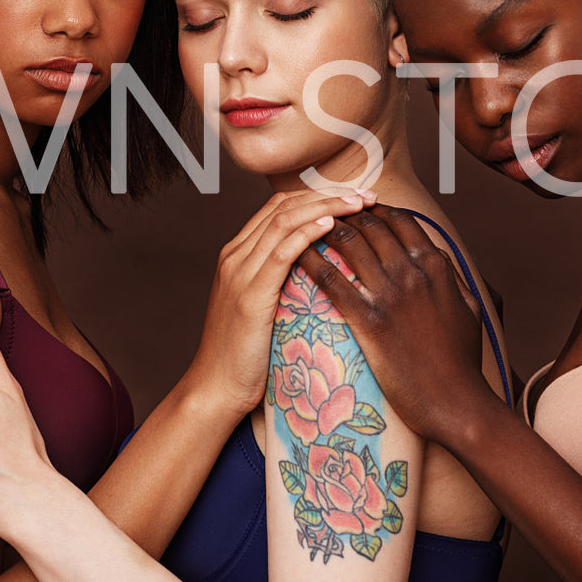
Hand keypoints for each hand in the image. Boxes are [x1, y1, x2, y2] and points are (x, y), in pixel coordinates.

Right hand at [187, 187, 374, 414]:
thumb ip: (280, 281)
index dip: (318, 196)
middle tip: (366, 195)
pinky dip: (307, 233)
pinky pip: (280, 253)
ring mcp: (240, 273)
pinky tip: (332, 225)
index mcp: (237, 255)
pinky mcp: (249, 295)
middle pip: (284, 207)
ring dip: (326, 207)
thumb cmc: (245, 353)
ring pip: (284, 222)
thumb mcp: (262, 306)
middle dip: (328, 195)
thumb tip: (321, 271)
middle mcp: (235, 256)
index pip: (279, 207)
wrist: (216, 387)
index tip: (354, 198)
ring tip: (359, 204)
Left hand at [297, 205, 490, 442]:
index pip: (400, 219)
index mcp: (437, 266)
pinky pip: (331, 279)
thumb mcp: (469, 310)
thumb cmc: (463, 362)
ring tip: (303, 228)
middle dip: (344, 213)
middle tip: (322, 216)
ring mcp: (390, 295)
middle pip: (371, 224)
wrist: (456, 403)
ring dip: (322, 228)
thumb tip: (437, 257)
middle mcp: (413, 272)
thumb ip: (453, 278)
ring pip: (349, 242)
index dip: (374, 210)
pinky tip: (293, 255)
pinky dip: (310, 260)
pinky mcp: (369, 321)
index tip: (356, 211)